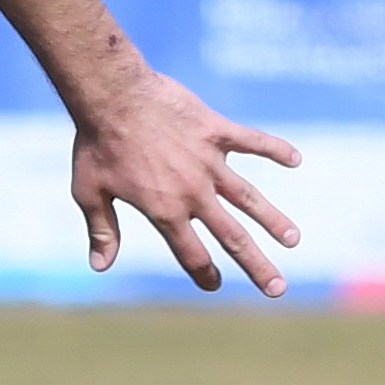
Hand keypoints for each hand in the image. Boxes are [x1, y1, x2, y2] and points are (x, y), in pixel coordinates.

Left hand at [71, 67, 300, 296]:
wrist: (113, 96)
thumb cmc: (96, 145)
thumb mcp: (88, 192)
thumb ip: (102, 230)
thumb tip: (100, 266)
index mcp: (165, 210)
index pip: (191, 253)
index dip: (204, 274)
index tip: (214, 285)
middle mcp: (194, 192)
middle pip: (232, 237)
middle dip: (257, 265)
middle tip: (278, 288)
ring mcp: (209, 161)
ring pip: (250, 197)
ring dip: (273, 220)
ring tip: (293, 239)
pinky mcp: (217, 131)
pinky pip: (253, 141)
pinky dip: (275, 149)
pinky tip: (296, 159)